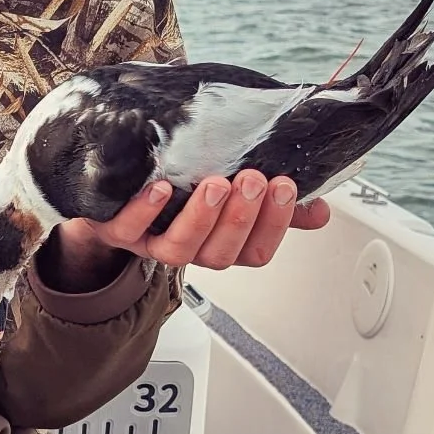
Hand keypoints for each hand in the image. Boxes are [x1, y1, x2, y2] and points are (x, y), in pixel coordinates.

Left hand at [58, 171, 330, 276]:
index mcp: (221, 242)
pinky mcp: (116, 229)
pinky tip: (159, 189)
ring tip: (214, 184)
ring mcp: (151, 242)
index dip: (274, 224)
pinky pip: (129, 229)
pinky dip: (145, 211)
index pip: (257, 251)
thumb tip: (320, 208)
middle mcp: (190, 248)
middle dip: (241, 217)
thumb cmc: (179, 185)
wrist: (112, 186)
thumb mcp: (232, 189)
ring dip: (201, 217)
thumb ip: (272, 198)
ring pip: (180, 249)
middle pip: (222, 254)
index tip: (286, 186)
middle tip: (252, 179)